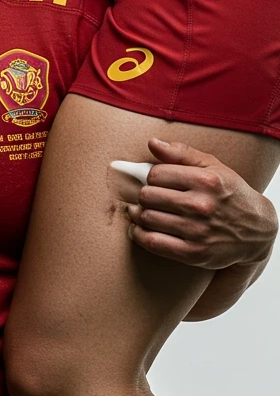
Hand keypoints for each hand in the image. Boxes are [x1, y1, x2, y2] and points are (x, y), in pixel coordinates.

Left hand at [126, 138, 276, 268]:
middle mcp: (202, 205)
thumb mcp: (213, 167)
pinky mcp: (193, 253)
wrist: (257, 232)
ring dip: (140, 214)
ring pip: (147, 218)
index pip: (156, 174)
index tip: (157, 181)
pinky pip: (152, 242)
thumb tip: (152, 143)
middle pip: (147, 196)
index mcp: (207, 181)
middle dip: (145, 195)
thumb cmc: (230, 195)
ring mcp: (197, 231)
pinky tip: (140, 229)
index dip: (152, 176)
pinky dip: (139, 235)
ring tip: (145, 211)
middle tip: (151, 197)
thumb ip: (182, 153)